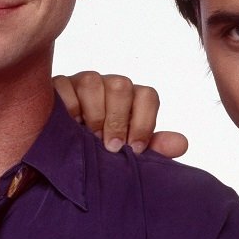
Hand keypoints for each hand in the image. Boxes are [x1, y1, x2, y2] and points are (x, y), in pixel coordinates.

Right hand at [54, 71, 187, 157]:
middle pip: (121, 86)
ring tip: (88, 138)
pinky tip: (70, 127)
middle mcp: (108, 86)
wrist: (63, 156)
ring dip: (93, 115)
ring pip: (93, 82)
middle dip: (117, 120)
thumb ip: (154, 148)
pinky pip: (65, 87)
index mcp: (131, 100)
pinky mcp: (57, 85)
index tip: (135, 149)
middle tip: (110, 146)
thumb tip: (181, 144)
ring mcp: (82, 82)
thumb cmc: (99, 151)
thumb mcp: (127, 153)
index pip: (147, 96)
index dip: (144, 122)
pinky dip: (69, 109)